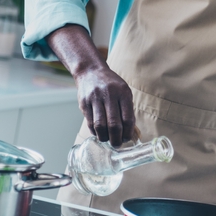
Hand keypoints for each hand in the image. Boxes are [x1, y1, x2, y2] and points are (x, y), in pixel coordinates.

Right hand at [45, 24, 134, 145]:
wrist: (90, 71)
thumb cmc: (111, 84)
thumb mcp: (123, 91)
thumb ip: (127, 109)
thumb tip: (131, 132)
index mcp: (123, 92)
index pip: (127, 119)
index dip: (128, 132)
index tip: (127, 138)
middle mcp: (109, 94)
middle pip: (114, 124)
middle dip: (116, 139)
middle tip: (117, 144)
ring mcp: (95, 98)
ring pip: (100, 125)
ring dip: (104, 137)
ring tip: (107, 140)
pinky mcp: (84, 103)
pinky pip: (90, 122)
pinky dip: (95, 131)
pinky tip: (99, 132)